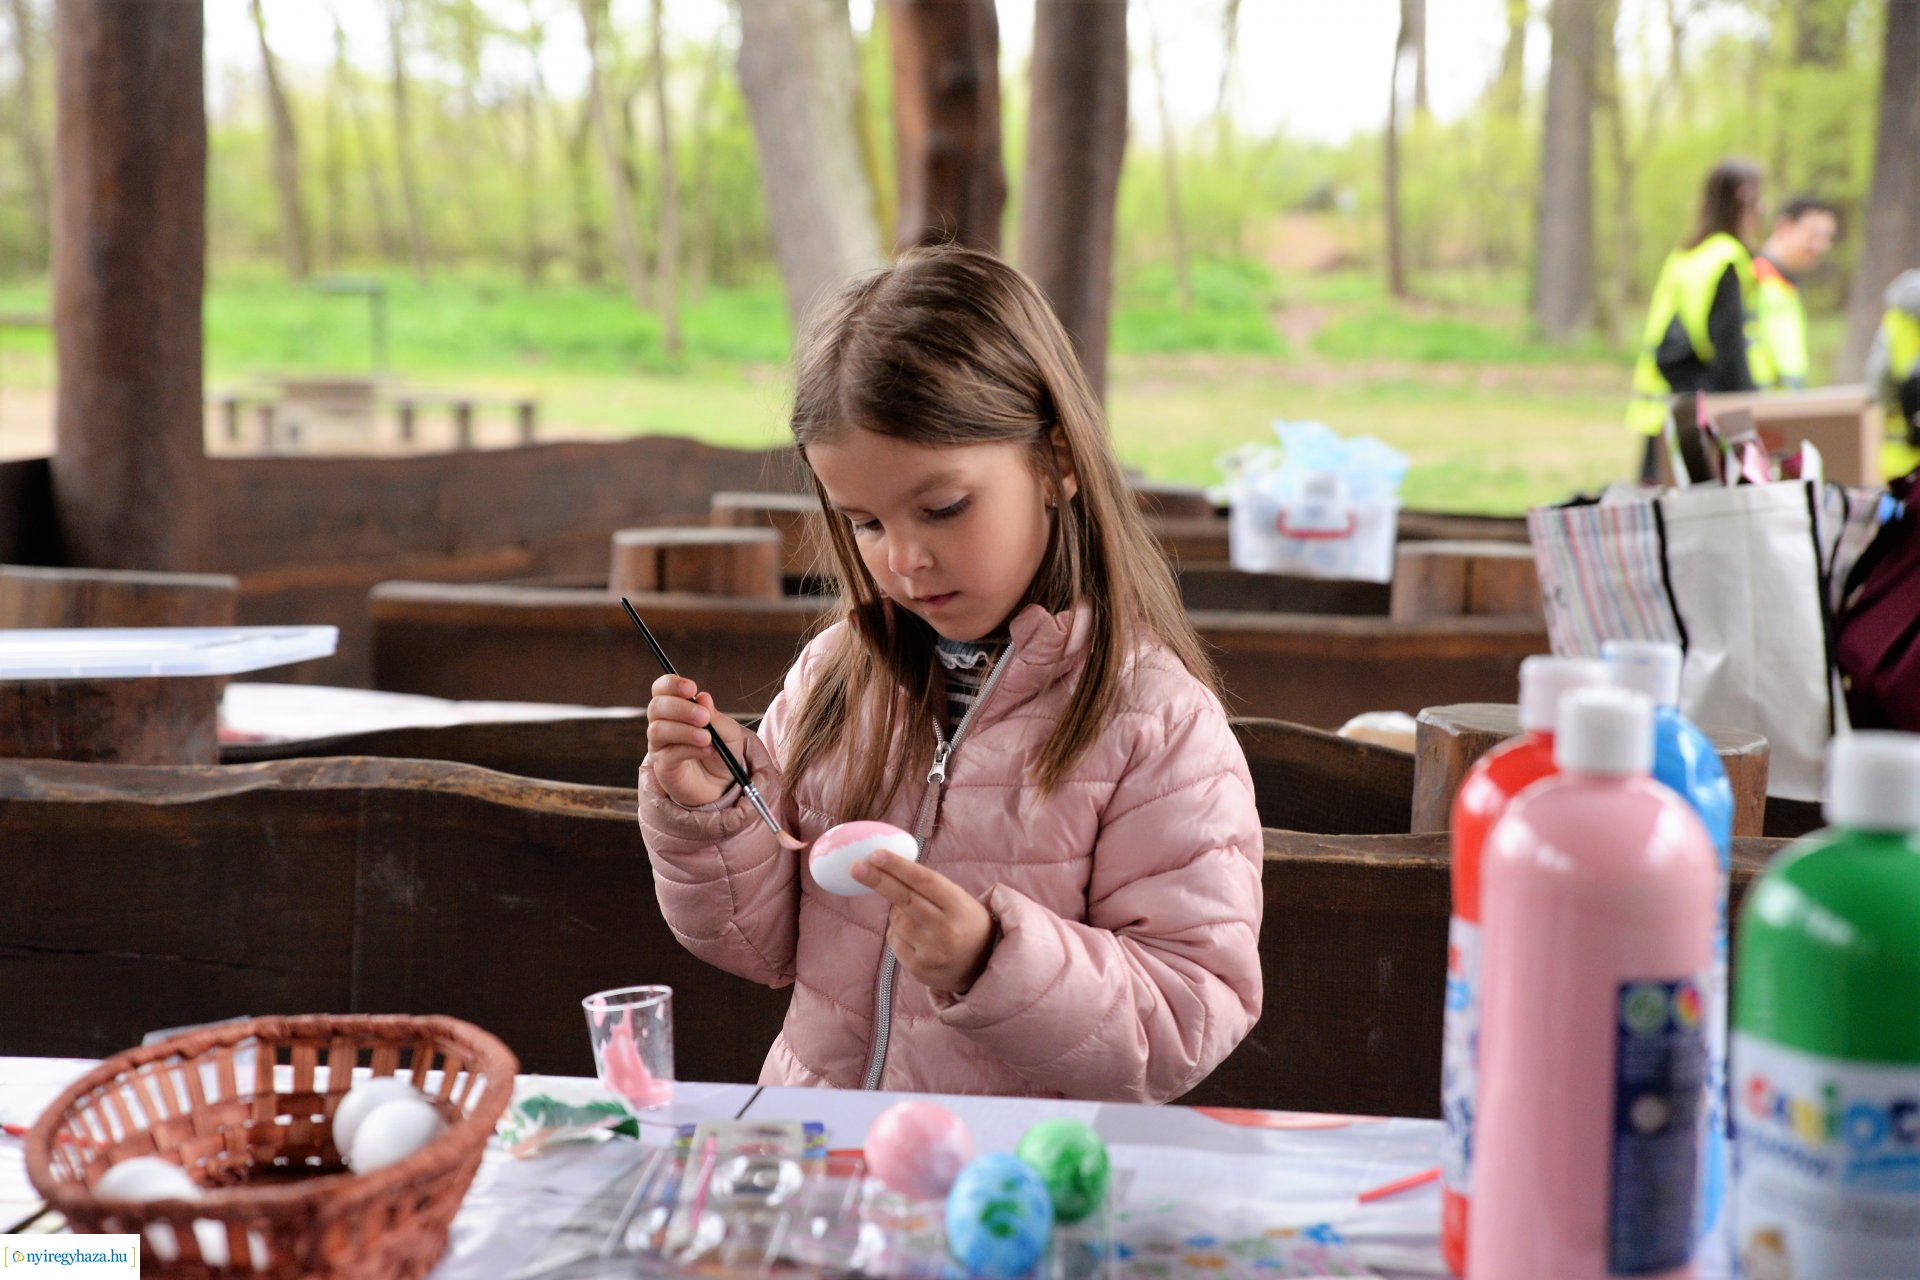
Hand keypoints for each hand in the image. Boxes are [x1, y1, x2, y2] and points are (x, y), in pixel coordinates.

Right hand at [644, 674, 745, 807]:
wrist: (722, 784)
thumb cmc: (722, 752)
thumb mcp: (728, 732)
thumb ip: (716, 716)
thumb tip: (703, 697)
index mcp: (676, 708)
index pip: (662, 689)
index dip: (672, 684)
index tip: (691, 689)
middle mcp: (662, 723)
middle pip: (656, 706)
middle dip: (680, 708)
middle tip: (704, 717)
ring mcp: (660, 745)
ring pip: (659, 730)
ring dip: (685, 730)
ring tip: (708, 738)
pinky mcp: (663, 766)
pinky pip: (669, 753)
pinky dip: (690, 750)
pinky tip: (708, 751)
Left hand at [854, 851, 994, 995]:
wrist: (980, 967)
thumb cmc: (965, 923)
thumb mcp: (960, 900)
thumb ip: (929, 886)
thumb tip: (887, 866)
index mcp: (960, 907)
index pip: (925, 881)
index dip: (899, 867)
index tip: (876, 854)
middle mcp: (947, 931)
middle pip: (905, 899)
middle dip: (878, 880)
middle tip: (856, 867)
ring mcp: (931, 952)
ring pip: (896, 920)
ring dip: (896, 910)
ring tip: (918, 916)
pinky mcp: (918, 969)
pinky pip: (893, 940)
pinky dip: (897, 932)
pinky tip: (915, 935)